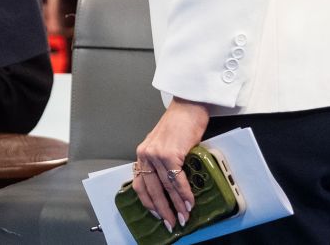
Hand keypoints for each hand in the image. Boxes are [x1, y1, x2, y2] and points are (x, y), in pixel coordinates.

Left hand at [133, 99, 210, 231]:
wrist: (188, 106)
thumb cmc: (179, 124)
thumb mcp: (164, 145)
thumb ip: (162, 163)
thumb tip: (171, 187)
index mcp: (143, 153)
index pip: (140, 184)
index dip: (148, 202)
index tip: (157, 215)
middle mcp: (145, 154)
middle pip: (152, 190)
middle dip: (163, 210)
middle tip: (171, 223)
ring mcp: (156, 154)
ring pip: (165, 187)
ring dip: (176, 205)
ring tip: (183, 217)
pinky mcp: (169, 153)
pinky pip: (177, 180)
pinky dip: (184, 193)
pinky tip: (189, 202)